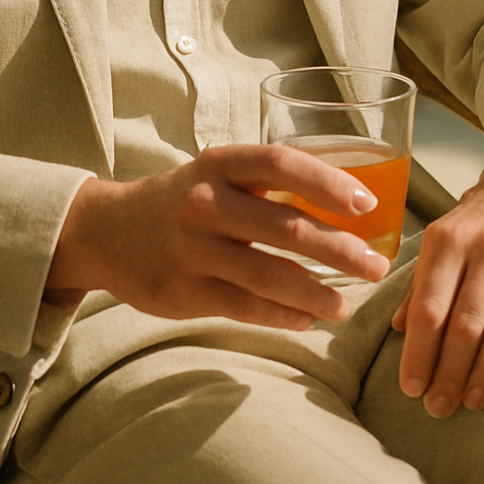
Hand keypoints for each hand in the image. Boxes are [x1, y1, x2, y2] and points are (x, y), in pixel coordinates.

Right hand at [44, 143, 390, 329]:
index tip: (367, 205)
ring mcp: (193, 249)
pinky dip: (284, 315)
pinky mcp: (185, 291)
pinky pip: (246, 306)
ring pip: (269, 274)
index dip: (328, 182)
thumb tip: (344, 205)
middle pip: (286, 225)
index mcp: (219, 164)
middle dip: (341, 249)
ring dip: (317, 293)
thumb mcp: (215, 175)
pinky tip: (308, 319)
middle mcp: (205, 202)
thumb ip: (266, 185)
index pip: (282, 164)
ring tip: (346, 306)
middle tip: (377, 267)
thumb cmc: (180, 200)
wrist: (106, 232)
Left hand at [391, 139, 483, 417]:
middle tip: (438, 408)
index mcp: (447, 239)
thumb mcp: (447, 237)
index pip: (429, 306)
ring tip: (472, 401)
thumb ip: (423, 281)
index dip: (419, 352)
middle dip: (448, 371)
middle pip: (463, 321)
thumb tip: (398, 328)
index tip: (411, 388)